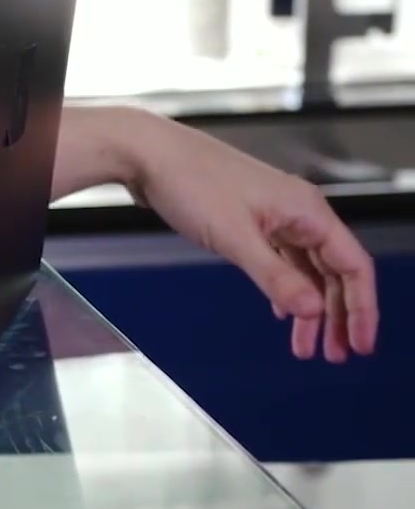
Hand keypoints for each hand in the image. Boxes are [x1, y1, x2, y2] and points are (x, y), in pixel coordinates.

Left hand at [80, 107, 377, 361]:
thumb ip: (274, 276)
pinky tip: (281, 311)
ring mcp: (274, 215)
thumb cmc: (188, 180)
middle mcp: (297, 211)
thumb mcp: (234, 237)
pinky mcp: (250, 219)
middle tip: (334, 354)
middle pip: (334, 271)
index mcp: (306, 210)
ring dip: (309, 307)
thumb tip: (310, 309)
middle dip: (337, 315)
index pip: (353, 266)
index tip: (360, 344)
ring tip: (305, 346)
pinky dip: (285, 287)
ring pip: (307, 268)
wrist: (147, 153)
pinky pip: (282, 259)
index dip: (362, 308)